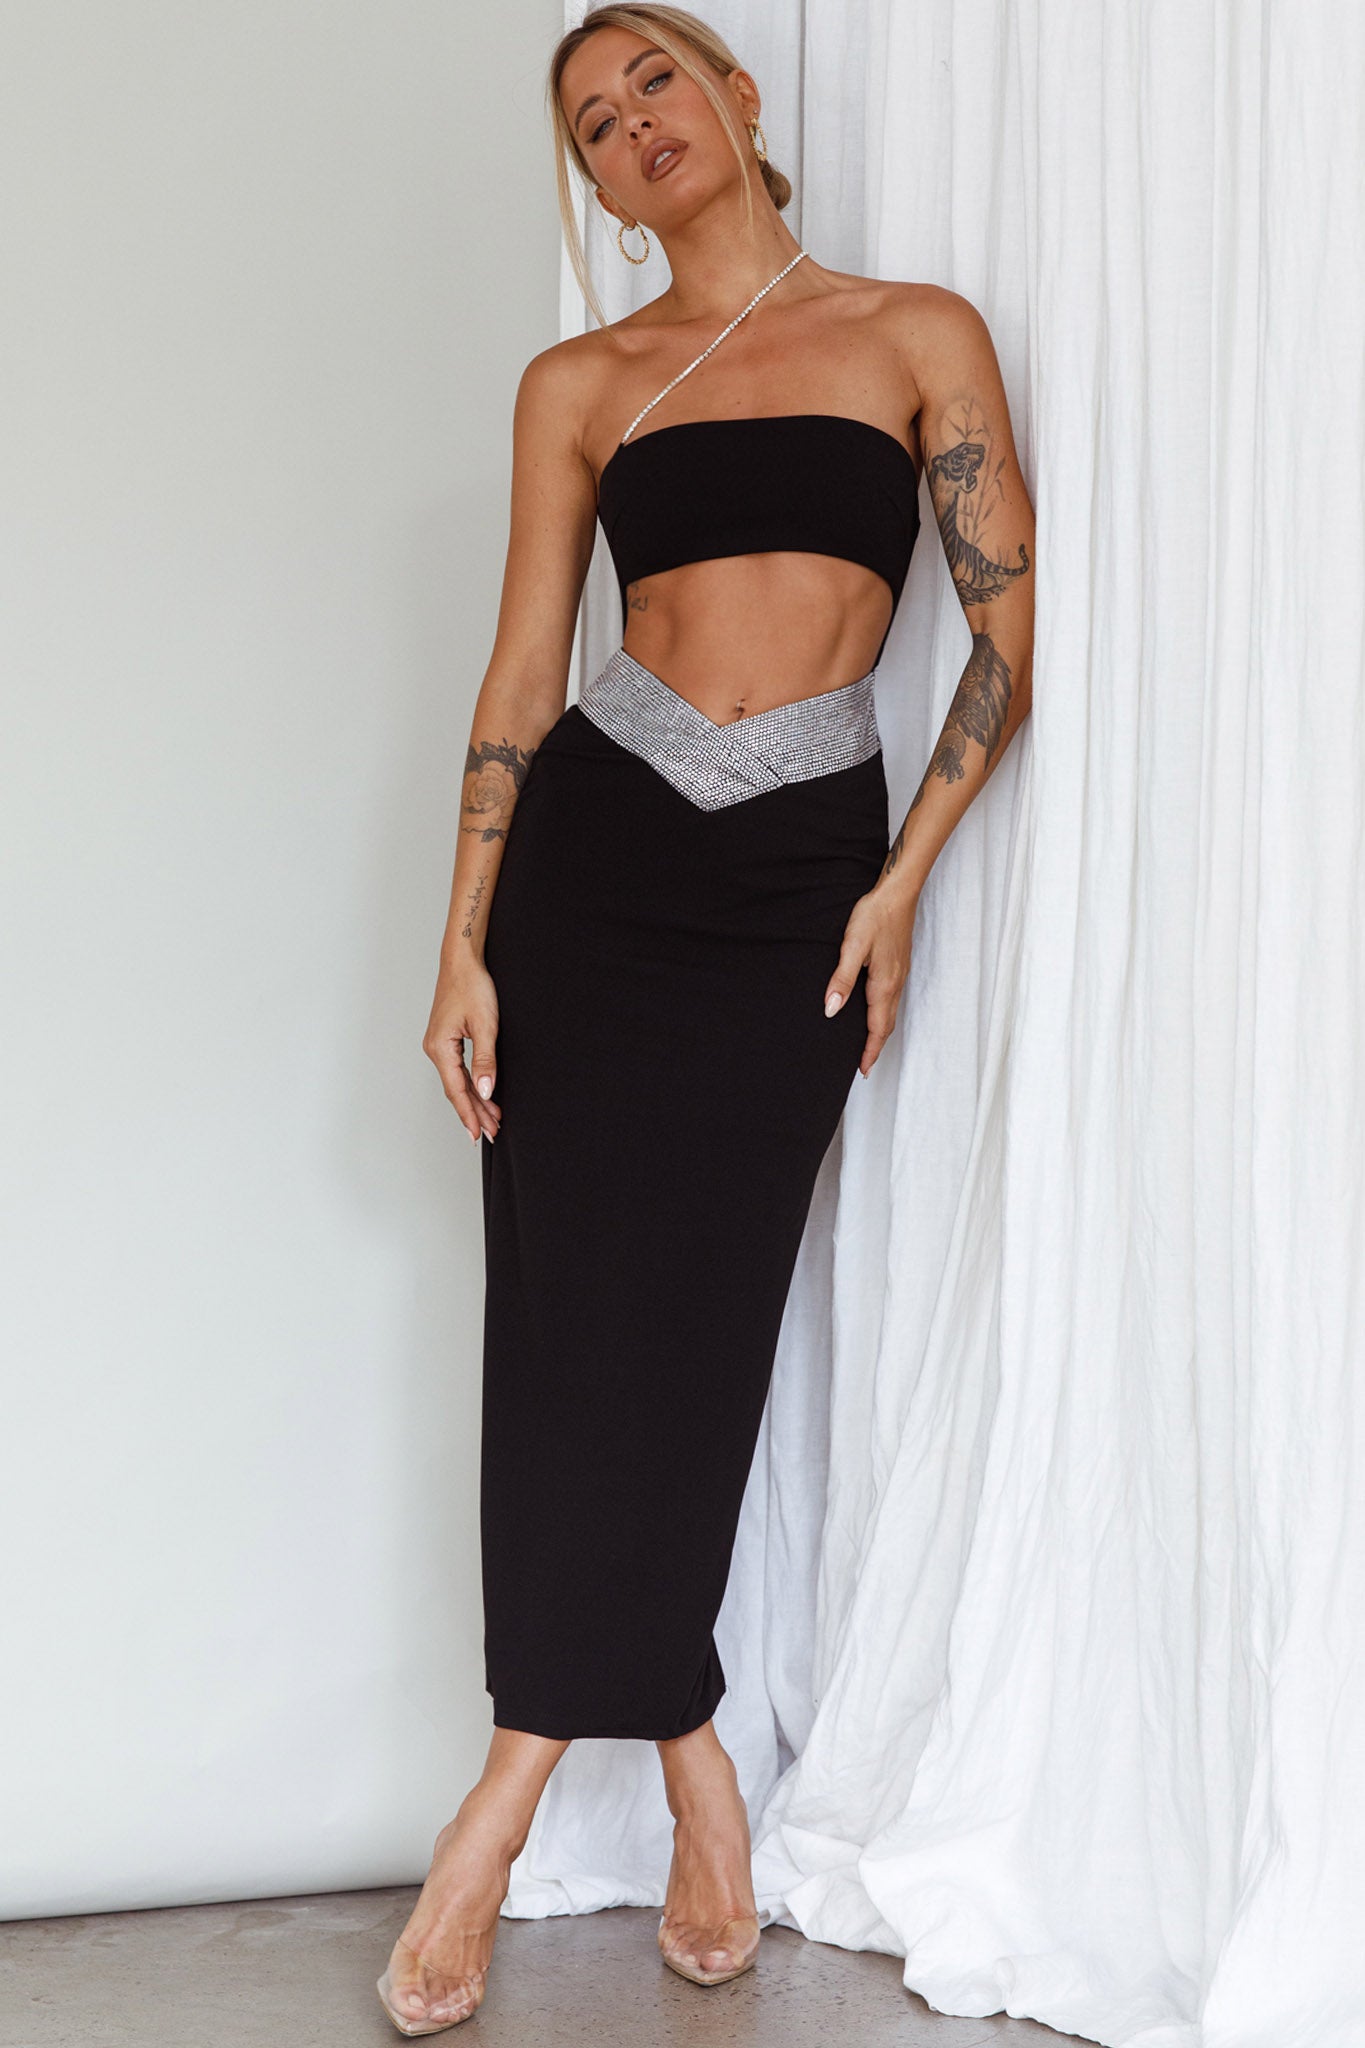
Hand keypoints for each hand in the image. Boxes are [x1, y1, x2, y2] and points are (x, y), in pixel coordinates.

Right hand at [423, 959, 502, 1144]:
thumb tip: (485, 1090)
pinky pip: (457, 1069)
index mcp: (440, 1048)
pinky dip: (471, 1084)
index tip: (478, 1134)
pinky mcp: (446, 1039)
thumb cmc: (471, 986)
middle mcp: (435, 1049)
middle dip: (474, 1112)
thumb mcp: (485, 1025)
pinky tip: (483, 1094)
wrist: (462, 961)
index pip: (456, 1091)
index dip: (468, 1114)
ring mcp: (439, 1045)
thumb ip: (486, 1061)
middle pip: (456, 1090)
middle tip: (491, 1132)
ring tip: (491, 1119)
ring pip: (457, 1081)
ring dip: (475, 1100)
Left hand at [823, 885, 917, 1077]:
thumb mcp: (852, 947)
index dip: (870, 1051)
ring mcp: (899, 974)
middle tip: (865, 1065)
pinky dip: (884, 1014)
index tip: (863, 1070)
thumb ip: (842, 979)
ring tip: (868, 1044)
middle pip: (887, 1025)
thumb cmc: (875, 916)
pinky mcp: (898, 965)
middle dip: (876, 1047)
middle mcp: (895, 983)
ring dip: (880, 1032)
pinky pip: (892, 999)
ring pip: (890, 1012)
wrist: (898, 893)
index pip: (878, 1028)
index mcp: (883, 984)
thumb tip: (831, 1010)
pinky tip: (875, 1010)